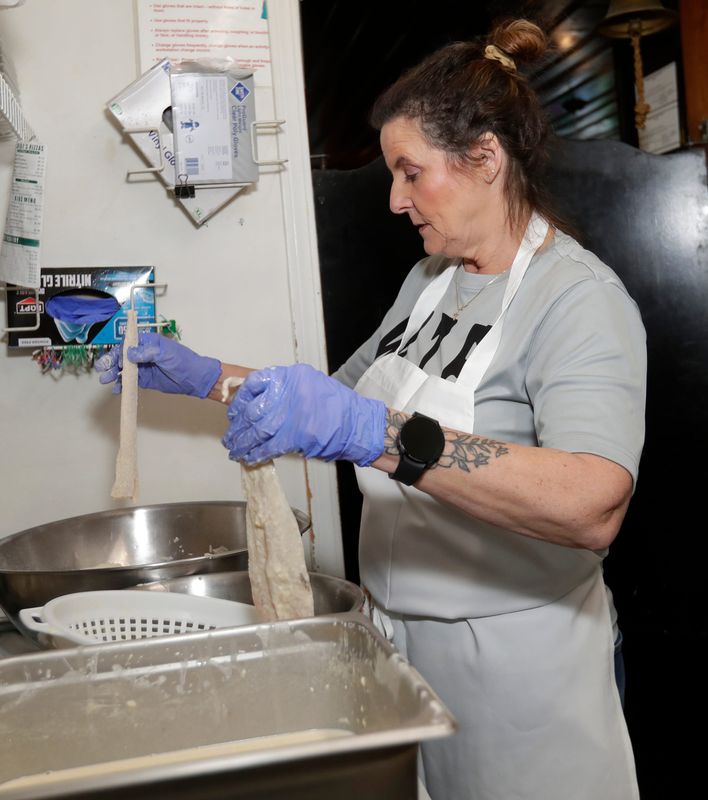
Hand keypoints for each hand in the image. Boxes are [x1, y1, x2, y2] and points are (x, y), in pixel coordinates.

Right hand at [95, 332, 220, 397]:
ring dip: (113, 374)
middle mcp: (142, 353)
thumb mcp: (166, 354)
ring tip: (105, 379)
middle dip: (111, 362)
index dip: (118, 351)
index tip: (115, 360)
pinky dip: (122, 385)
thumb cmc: (183, 361)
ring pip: (123, 369)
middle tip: (103, 369)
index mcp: (147, 342)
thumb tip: (130, 352)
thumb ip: (148, 353)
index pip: (127, 343)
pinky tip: (117, 389)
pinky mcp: (144, 379)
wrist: (194, 379)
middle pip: (122, 356)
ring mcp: (142, 366)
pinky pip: (129, 381)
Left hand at [222, 364, 385, 465]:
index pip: (254, 383)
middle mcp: (289, 393)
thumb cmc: (335, 405)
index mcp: (290, 377)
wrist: (358, 424)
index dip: (240, 399)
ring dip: (243, 443)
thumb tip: (256, 400)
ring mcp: (292, 415)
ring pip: (257, 431)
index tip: (235, 411)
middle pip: (253, 411)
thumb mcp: (309, 383)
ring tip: (234, 450)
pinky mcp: (296, 437)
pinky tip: (249, 458)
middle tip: (231, 436)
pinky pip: (269, 447)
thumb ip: (284, 388)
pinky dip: (256, 454)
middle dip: (238, 426)